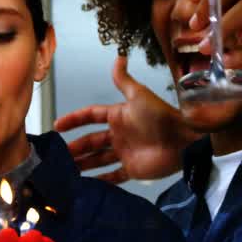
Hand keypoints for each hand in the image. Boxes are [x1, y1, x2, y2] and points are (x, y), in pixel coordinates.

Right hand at [54, 56, 197, 182]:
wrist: (183, 140)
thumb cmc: (160, 116)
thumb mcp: (138, 95)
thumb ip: (124, 80)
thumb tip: (118, 57)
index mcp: (118, 116)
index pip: (91, 116)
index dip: (74, 120)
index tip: (58, 126)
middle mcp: (119, 134)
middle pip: (91, 141)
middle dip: (75, 147)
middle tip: (58, 155)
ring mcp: (125, 153)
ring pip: (98, 159)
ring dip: (83, 164)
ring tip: (66, 171)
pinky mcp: (133, 170)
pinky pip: (113, 177)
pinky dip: (101, 181)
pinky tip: (87, 185)